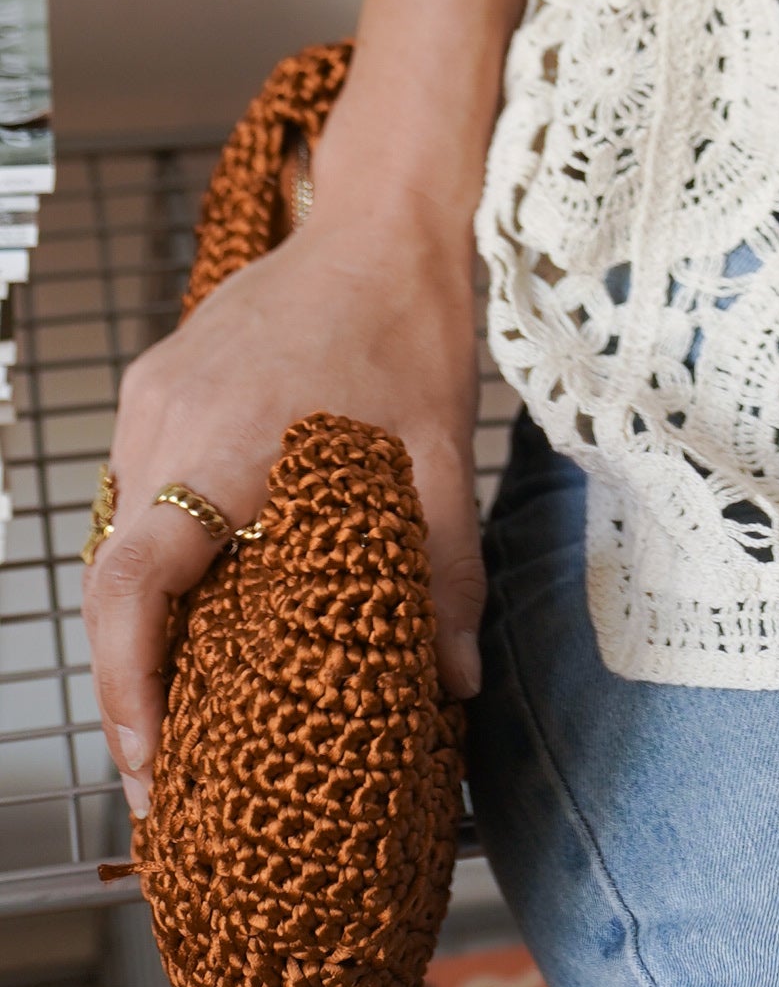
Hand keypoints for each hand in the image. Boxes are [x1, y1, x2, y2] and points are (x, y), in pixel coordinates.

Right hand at [82, 196, 483, 812]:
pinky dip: (155, 548)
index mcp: (222, 446)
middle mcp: (165, 422)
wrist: (382, 219)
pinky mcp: (158, 379)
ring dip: (138, 616)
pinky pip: (139, 483)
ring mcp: (152, 396)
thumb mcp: (441, 455)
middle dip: (127, 680)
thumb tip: (457, 680)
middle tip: (163, 768)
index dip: (123, 686)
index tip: (146, 761)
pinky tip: (194, 591)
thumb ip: (443, 571)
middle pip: (114, 578)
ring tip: (175, 699)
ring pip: (120, 532)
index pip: (131, 588)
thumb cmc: (411, 330)